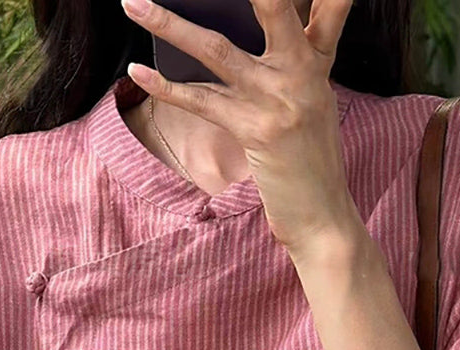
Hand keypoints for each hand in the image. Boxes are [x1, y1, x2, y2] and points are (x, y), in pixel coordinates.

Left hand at [119, 0, 357, 254]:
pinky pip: (201, 101)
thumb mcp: (312, 105)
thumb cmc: (310, 164)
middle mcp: (302, 73)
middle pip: (272, 7)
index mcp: (317, 63)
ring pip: (216, 50)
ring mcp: (278, 101)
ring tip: (131, 3)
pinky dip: (164, 88)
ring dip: (168, 24)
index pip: (327, 6)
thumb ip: (293, 64)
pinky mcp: (255, 131)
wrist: (322, 219)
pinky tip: (136, 73)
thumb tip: (249, 34)